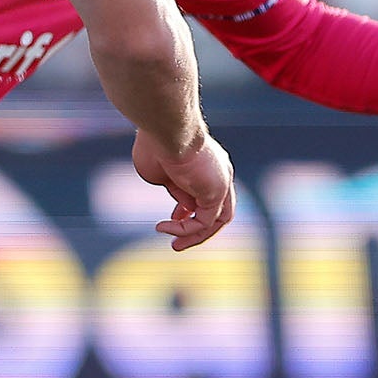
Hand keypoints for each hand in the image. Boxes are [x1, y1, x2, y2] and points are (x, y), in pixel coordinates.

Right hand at [132, 128, 235, 252]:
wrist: (168, 131)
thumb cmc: (157, 144)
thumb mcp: (161, 173)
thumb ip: (172, 187)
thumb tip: (180, 199)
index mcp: (207, 165)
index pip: (205, 194)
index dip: (188, 211)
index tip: (171, 218)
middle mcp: (219, 174)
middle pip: (218, 210)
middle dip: (197, 228)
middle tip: (176, 242)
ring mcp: (221, 183)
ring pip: (217, 220)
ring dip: (195, 236)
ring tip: (175, 246)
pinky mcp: (217, 193)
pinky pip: (205, 221)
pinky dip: (186, 230)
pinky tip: (165, 228)